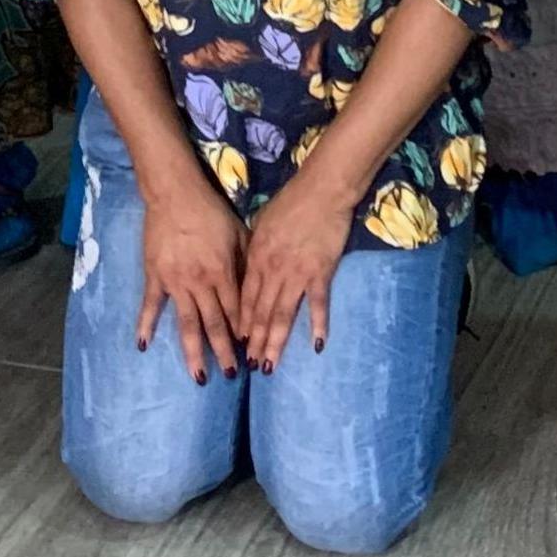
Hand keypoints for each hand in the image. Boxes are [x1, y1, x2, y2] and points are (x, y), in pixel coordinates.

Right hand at [137, 173, 250, 383]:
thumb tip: (255, 291)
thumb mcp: (239, 235)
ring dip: (195, 352)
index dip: (245, 334)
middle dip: (225, 352)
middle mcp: (201, 283)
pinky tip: (143, 347)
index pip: (237, 311)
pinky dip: (146, 326)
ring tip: (200, 376)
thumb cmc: (211, 212)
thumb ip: (245, 264)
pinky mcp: (155, 276)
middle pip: (215, 325)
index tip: (252, 353)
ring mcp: (175, 282)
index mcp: (223, 273)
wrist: (175, 193)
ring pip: (187, 324)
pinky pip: (150, 306)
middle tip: (232, 375)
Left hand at [238, 181, 353, 368]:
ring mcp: (296, 274)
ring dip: (275, 342)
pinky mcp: (320, 273)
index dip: (240, 323)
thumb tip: (246, 269)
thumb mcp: (260, 224)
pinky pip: (318, 304)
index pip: (245, 298)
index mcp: (256, 258)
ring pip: (283, 314)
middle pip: (260, 312)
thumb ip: (253, 250)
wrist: (321, 190)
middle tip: (249, 365)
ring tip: (269, 365)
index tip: (235, 343)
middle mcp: (272, 271)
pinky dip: (318, 325)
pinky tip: (318, 345)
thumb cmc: (290, 203)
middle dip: (253, 341)